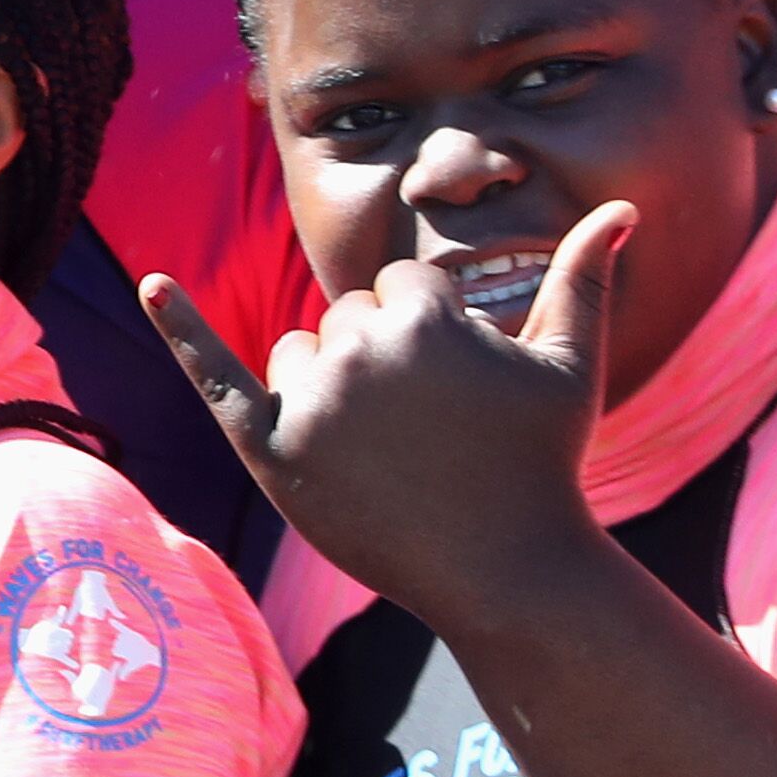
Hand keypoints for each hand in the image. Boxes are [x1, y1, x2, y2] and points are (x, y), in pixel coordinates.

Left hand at [144, 206, 632, 632]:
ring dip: (328, 385)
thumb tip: (624, 207)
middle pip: (347, 322)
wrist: (505, 570)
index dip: (436, 338)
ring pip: (297, 354)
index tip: (463, 392)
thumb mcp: (571, 365)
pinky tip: (153, 286)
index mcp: (420, 314)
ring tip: (387, 448)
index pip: (400, 291)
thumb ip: (587, 277)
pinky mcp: (269, 450)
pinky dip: (181, 330)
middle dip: (384, 363)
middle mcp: (356, 348)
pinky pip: (216, 375)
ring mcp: (309, 401)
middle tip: (430, 433)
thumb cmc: (542, 463)